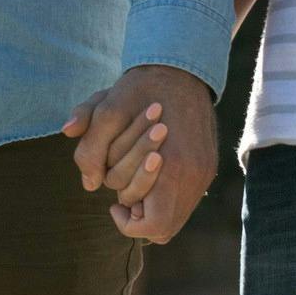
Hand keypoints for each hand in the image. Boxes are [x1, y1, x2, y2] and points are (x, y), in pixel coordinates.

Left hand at [61, 64, 216, 242]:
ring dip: (151, 205)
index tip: (113, 202)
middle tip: (122, 190)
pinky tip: (148, 171)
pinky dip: (164, 194)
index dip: (127, 221)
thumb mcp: (106, 109)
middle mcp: (194, 175)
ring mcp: (204, 172)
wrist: (180, 67)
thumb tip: (88, 184)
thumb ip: (90, 148)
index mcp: (172, 165)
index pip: (153, 226)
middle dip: (137, 210)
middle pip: (163, 227)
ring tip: (134, 178)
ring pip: (175, 216)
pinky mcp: (207, 166)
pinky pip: (185, 199)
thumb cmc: (141, 88)